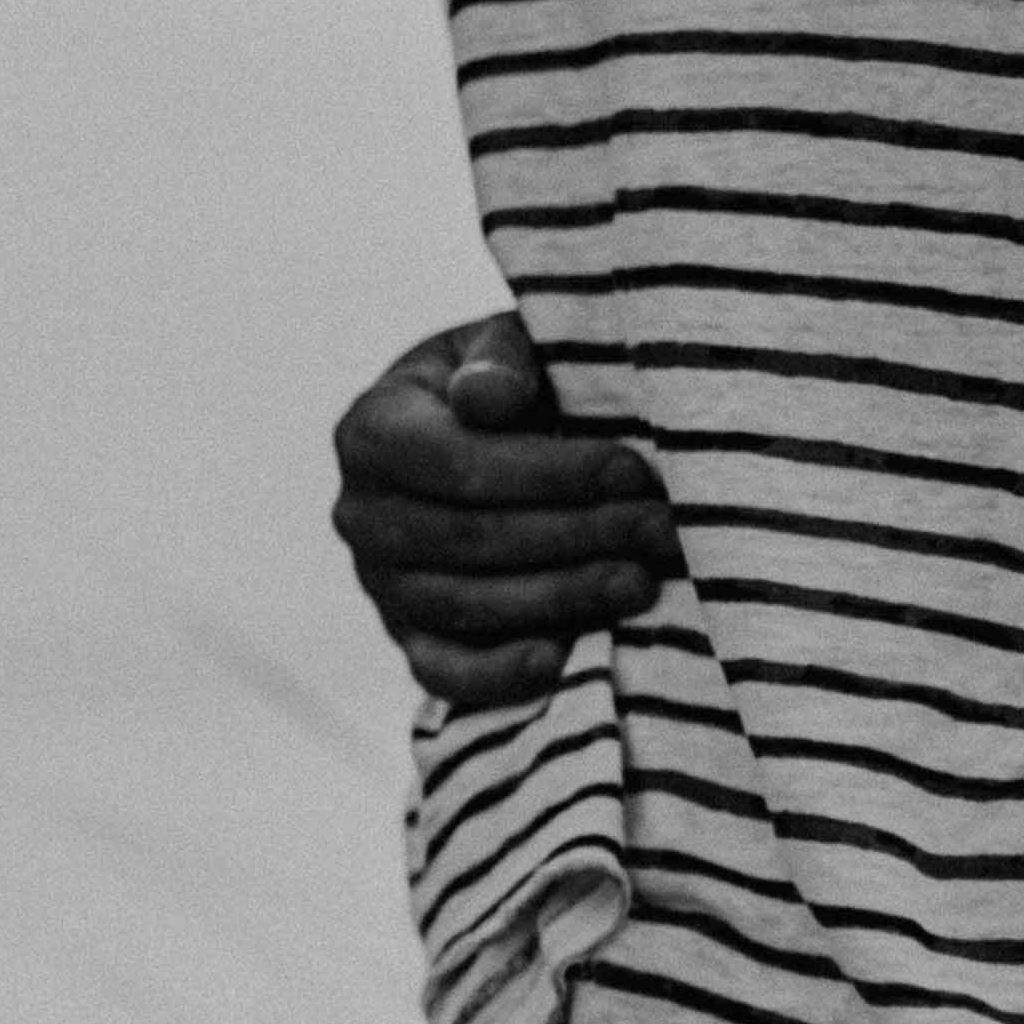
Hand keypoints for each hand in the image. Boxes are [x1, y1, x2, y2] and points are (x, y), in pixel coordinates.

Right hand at [329, 311, 676, 709]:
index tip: (634, 471)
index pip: (459, 463)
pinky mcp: (410, 639)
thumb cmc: (516, 385)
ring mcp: (380, 584)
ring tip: (643, 581)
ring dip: (564, 597)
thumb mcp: (509, 349)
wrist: (502, 441)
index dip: (551, 473)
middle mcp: (362, 514)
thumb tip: (489, 399)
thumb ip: (502, 360)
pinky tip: (561, 660)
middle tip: (662, 530)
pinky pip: (444, 672)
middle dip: (578, 534)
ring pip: (469, 604)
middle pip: (471, 539)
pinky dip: (498, 675)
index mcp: (372, 431)